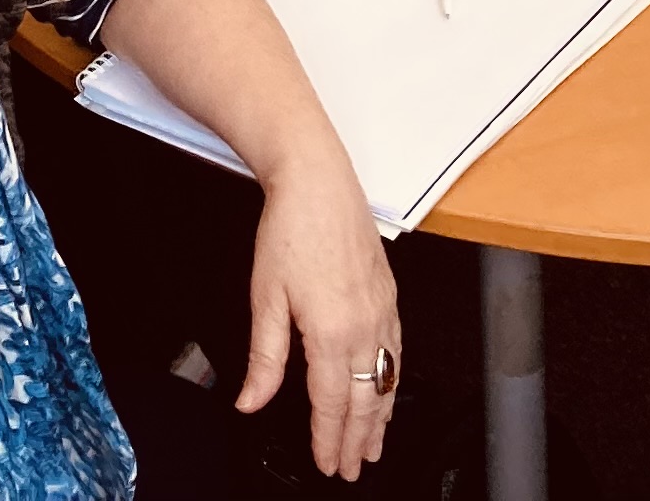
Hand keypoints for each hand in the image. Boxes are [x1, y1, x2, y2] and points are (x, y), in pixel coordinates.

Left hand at [244, 172, 400, 480]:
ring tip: (376, 445)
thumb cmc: (290, 229)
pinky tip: (389, 390)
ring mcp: (383, 310)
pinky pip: (397, 352)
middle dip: (360, 440)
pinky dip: (394, 381)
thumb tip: (251, 401)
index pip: (332, 404)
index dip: (329, 440)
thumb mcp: (265, 298)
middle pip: (367, 400)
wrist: (317, 182)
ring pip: (388, 379)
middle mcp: (364, 326)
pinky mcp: (390, 295)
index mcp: (330, 332)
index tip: (327, 464)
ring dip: (382, 418)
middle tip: (354, 468)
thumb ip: (264, 359)